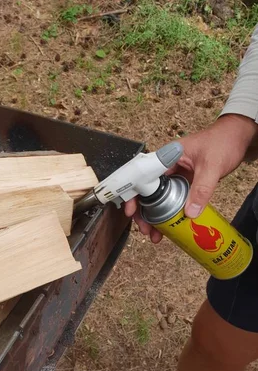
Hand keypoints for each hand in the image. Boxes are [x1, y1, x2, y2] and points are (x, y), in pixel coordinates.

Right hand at [125, 114, 257, 242]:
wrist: (238, 136)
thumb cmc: (223, 142)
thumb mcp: (212, 166)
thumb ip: (201, 189)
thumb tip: (190, 213)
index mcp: (166, 156)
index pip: (143, 177)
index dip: (134, 195)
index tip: (132, 212)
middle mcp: (166, 166)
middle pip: (147, 191)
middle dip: (143, 212)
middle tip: (144, 229)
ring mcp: (174, 174)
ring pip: (158, 198)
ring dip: (155, 216)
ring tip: (155, 234)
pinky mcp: (183, 182)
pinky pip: (171, 199)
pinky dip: (168, 212)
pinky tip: (168, 226)